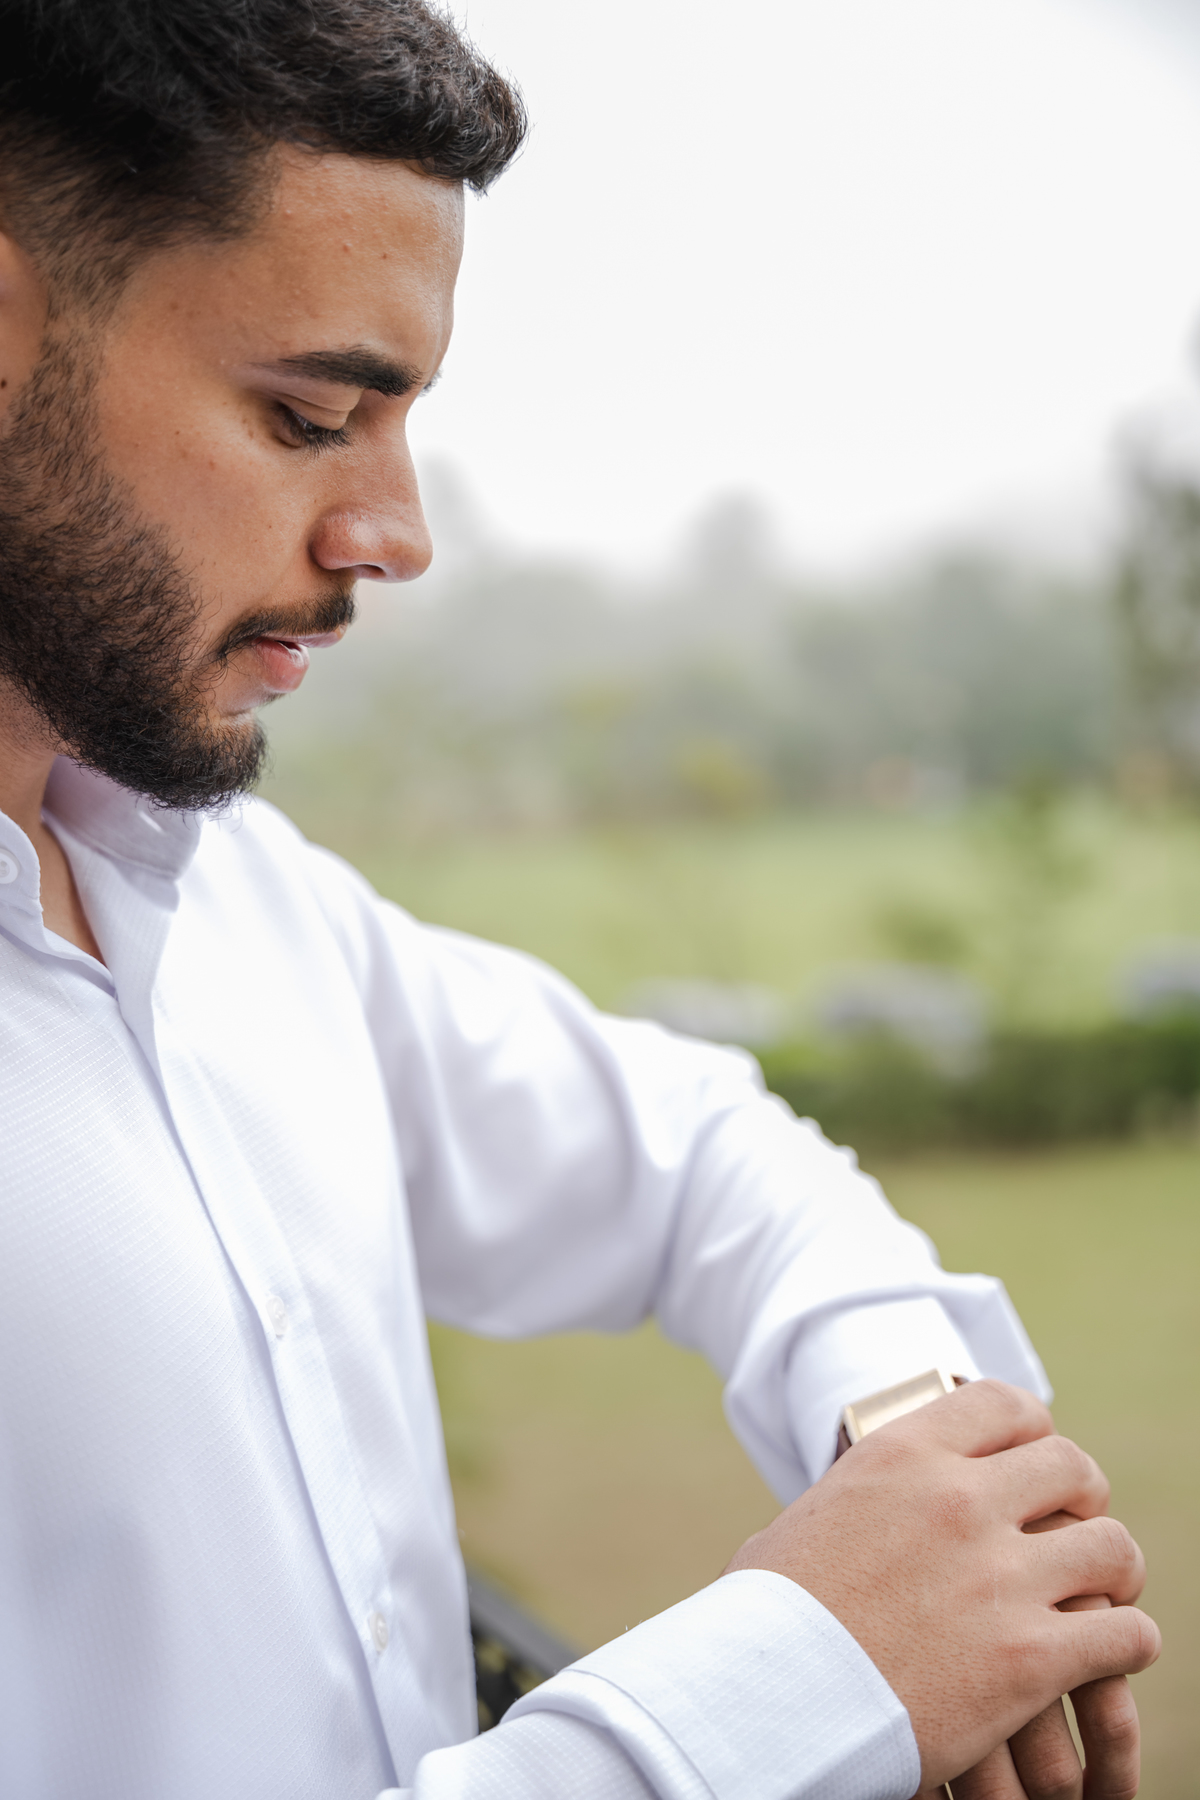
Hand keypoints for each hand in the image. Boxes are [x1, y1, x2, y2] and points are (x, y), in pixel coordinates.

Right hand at [724, 1380, 1158, 1791]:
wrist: (764, 1699)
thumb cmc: (766, 1620)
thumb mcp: (805, 1525)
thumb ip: (853, 1504)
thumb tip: (851, 1513)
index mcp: (901, 1456)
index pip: (1003, 1404)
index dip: (1033, 1429)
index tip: (1035, 1459)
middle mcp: (958, 1500)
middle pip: (1070, 1466)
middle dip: (1084, 1496)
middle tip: (1076, 1527)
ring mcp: (998, 1577)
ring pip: (1111, 1547)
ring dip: (1117, 1569)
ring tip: (1109, 1592)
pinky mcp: (1027, 1658)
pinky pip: (1122, 1635)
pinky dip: (1130, 1642)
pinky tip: (1116, 1651)